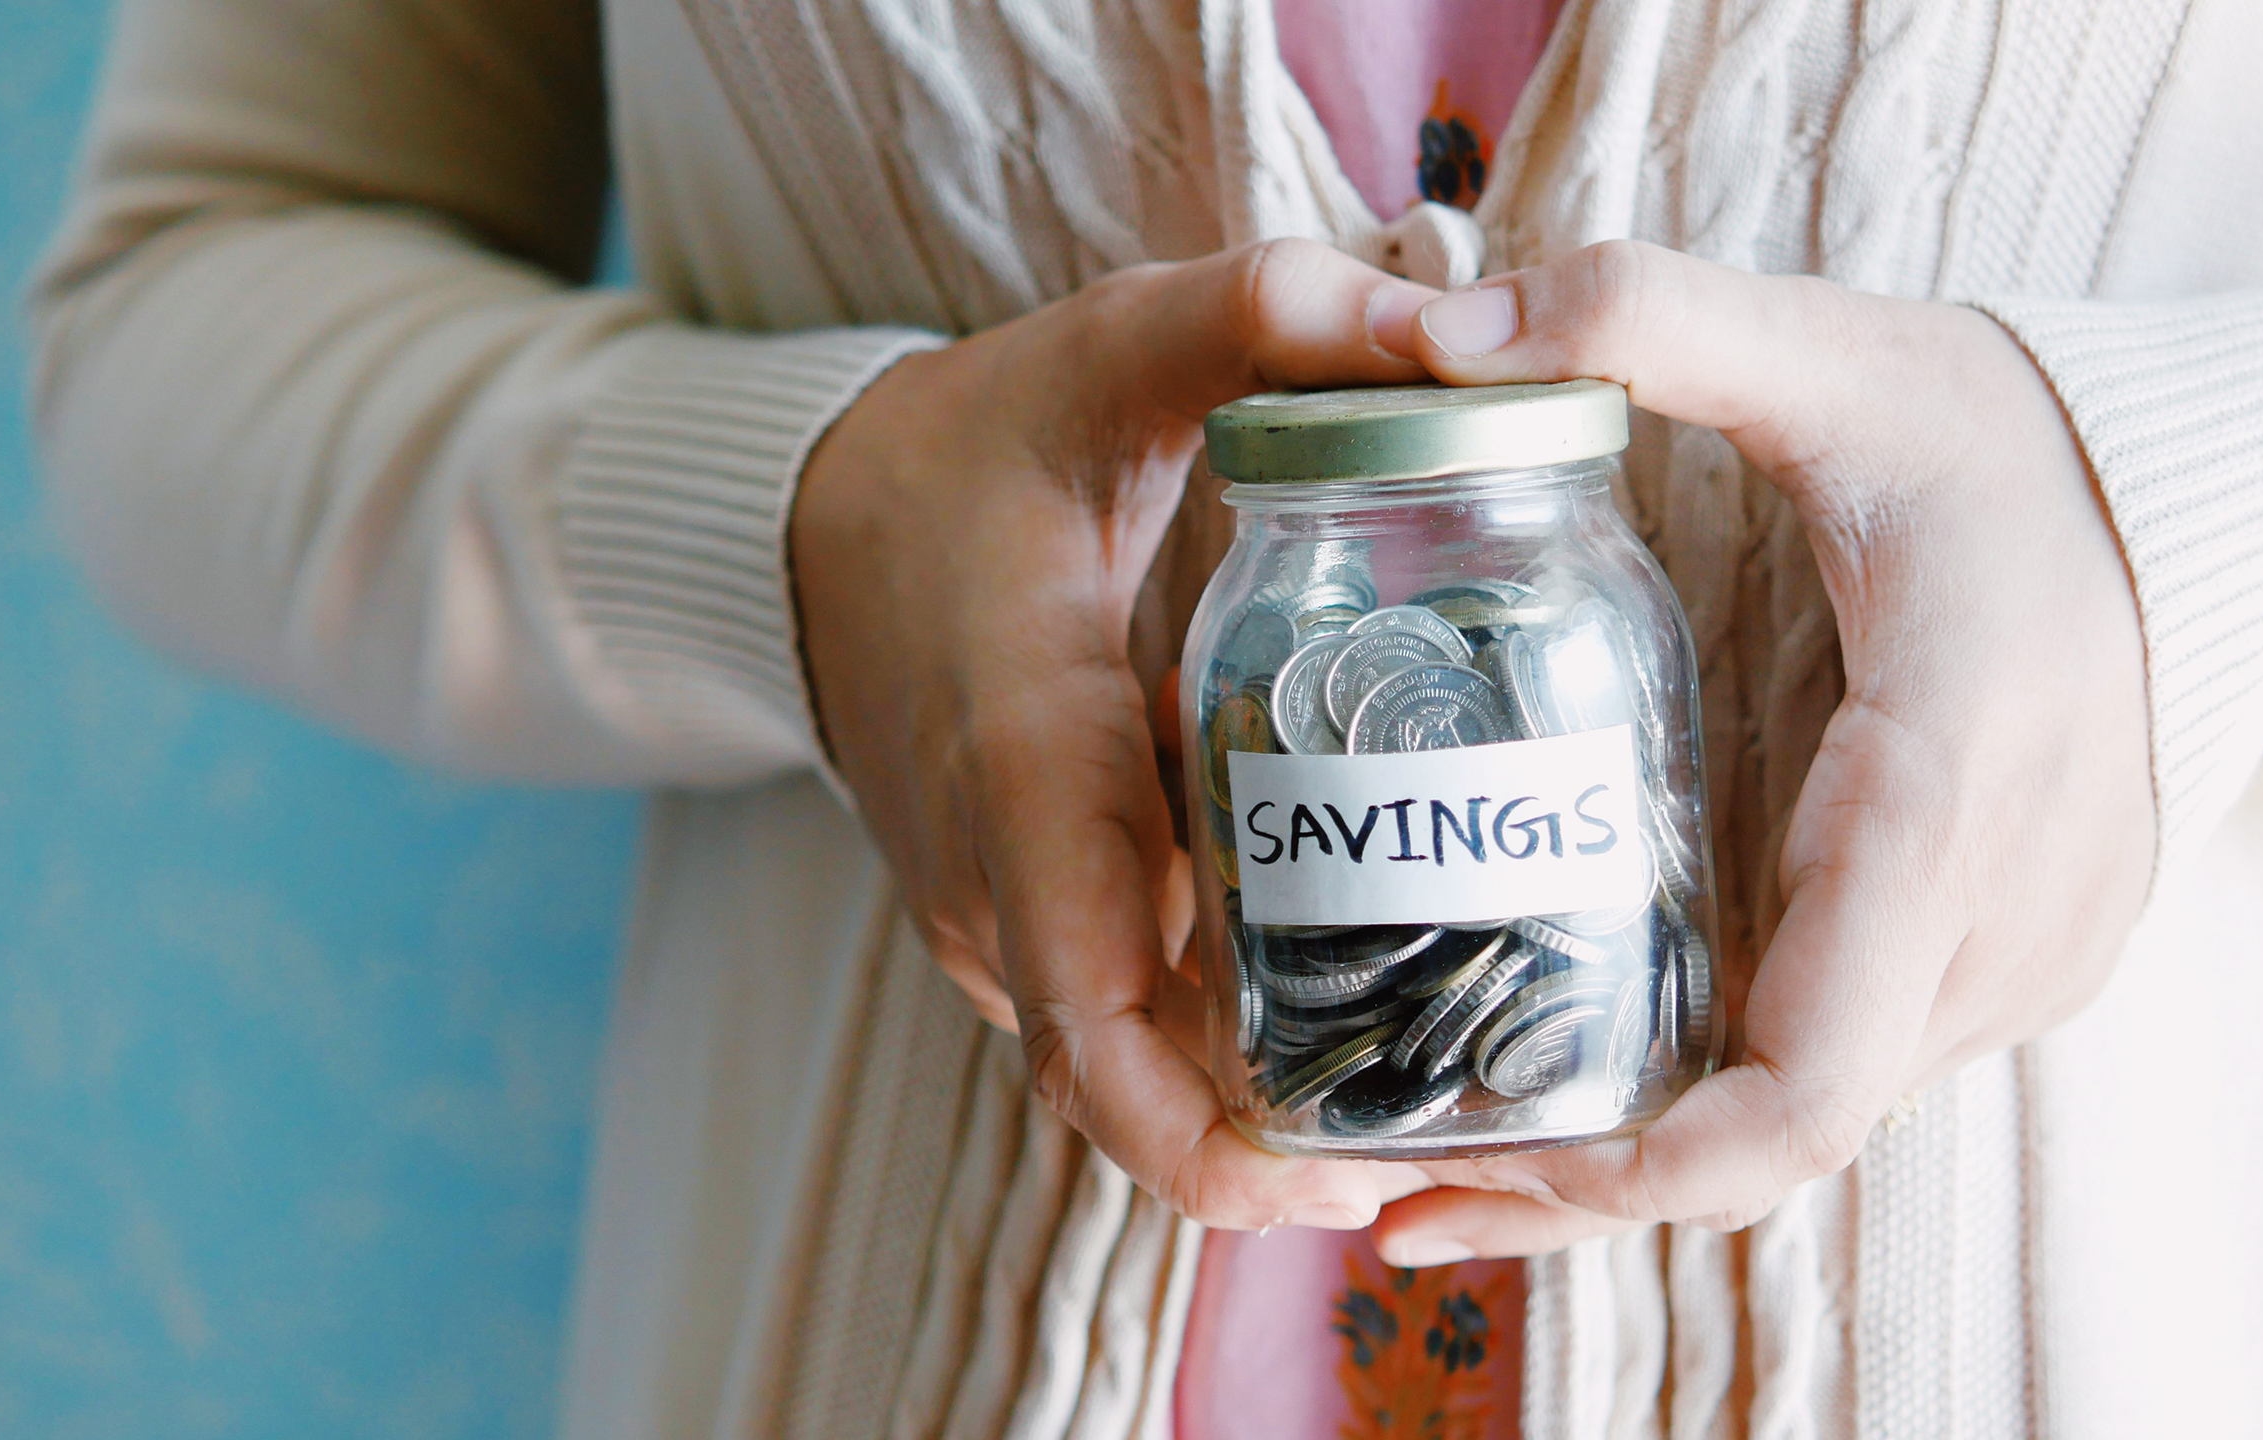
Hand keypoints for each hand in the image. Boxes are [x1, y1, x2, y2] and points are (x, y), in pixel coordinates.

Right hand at [792, 240, 1438, 1229]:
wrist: (811, 526)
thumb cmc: (972, 448)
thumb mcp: (1110, 352)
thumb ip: (1262, 316)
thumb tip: (1447, 324)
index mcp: (1023, 767)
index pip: (1091, 1024)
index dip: (1208, 1142)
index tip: (1347, 1179)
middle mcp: (993, 882)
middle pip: (1128, 1091)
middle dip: (1277, 1150)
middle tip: (1451, 1142)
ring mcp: (990, 919)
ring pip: (1126, 1066)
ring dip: (1256, 1101)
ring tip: (1434, 1083)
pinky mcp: (1007, 922)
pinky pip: (1115, 1018)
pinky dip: (1215, 1040)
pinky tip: (1347, 998)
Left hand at [1368, 241, 2154, 1260]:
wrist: (2197, 498)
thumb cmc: (2012, 441)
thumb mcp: (1840, 356)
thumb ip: (1649, 320)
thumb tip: (1436, 327)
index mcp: (1943, 799)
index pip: (1808, 1077)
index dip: (1647, 1167)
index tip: (1487, 1174)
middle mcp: (1993, 925)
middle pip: (1777, 1136)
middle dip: (1587, 1183)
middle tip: (1386, 1193)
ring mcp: (2011, 964)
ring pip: (1805, 1122)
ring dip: (1635, 1160)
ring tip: (1438, 1156)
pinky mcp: (1996, 963)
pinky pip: (1837, 1072)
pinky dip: (1708, 1106)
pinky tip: (1575, 1092)